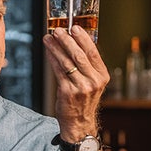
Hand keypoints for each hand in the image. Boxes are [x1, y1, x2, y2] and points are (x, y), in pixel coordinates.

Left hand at [42, 25, 109, 140]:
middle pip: (79, 55)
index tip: (74, 27)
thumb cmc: (83, 100)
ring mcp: (81, 87)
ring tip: (49, 38)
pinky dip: (52, 59)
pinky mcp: (67, 92)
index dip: (83, 38)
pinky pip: (58, 71)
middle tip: (58, 30)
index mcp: (102, 76)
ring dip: (56, 47)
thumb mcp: (92, 82)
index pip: (93, 52)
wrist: (79, 123)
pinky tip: (48, 51)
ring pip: (67, 62)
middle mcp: (93, 81)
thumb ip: (87, 65)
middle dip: (67, 40)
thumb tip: (74, 42)